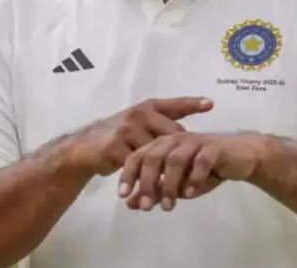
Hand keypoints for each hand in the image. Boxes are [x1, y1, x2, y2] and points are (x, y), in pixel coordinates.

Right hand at [63, 97, 213, 176]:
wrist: (85, 147)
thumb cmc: (119, 136)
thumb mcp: (140, 125)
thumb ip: (162, 128)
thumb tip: (192, 141)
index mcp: (149, 108)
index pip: (175, 105)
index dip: (192, 104)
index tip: (210, 104)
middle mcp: (140, 114)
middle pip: (171, 135)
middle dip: (183, 156)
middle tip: (197, 172)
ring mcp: (127, 129)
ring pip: (156, 155)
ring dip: (165, 175)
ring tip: (176, 191)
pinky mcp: (115, 146)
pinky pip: (137, 166)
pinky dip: (146, 181)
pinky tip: (151, 192)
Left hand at [118, 132, 265, 210]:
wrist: (240, 158)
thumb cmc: (205, 170)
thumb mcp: (177, 185)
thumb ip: (154, 191)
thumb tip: (130, 204)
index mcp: (163, 145)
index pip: (138, 156)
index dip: (129, 175)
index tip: (123, 196)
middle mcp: (176, 140)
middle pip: (154, 156)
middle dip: (147, 182)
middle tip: (146, 207)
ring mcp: (195, 142)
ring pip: (175, 160)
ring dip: (169, 184)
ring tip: (168, 206)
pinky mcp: (215, 148)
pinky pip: (201, 161)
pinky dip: (194, 178)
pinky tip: (190, 194)